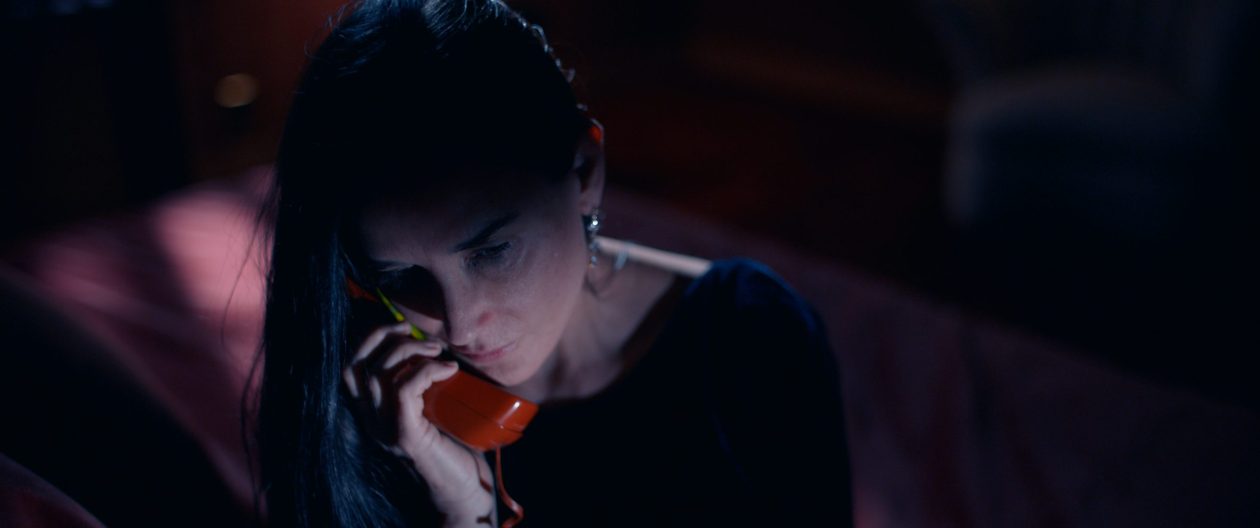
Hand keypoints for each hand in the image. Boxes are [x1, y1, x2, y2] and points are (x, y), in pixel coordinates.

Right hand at [343, 322, 496, 526]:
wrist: (464, 490)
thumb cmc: (455, 446)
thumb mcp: (433, 405)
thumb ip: (423, 381)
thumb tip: (432, 340)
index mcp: (371, 412)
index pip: (350, 366)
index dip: (371, 338)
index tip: (403, 327)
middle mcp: (370, 421)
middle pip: (356, 364)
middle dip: (386, 337)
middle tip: (423, 338)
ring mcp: (383, 429)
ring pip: (379, 373)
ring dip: (411, 352)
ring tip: (440, 353)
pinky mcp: (404, 435)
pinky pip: (403, 389)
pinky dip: (427, 371)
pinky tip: (449, 370)